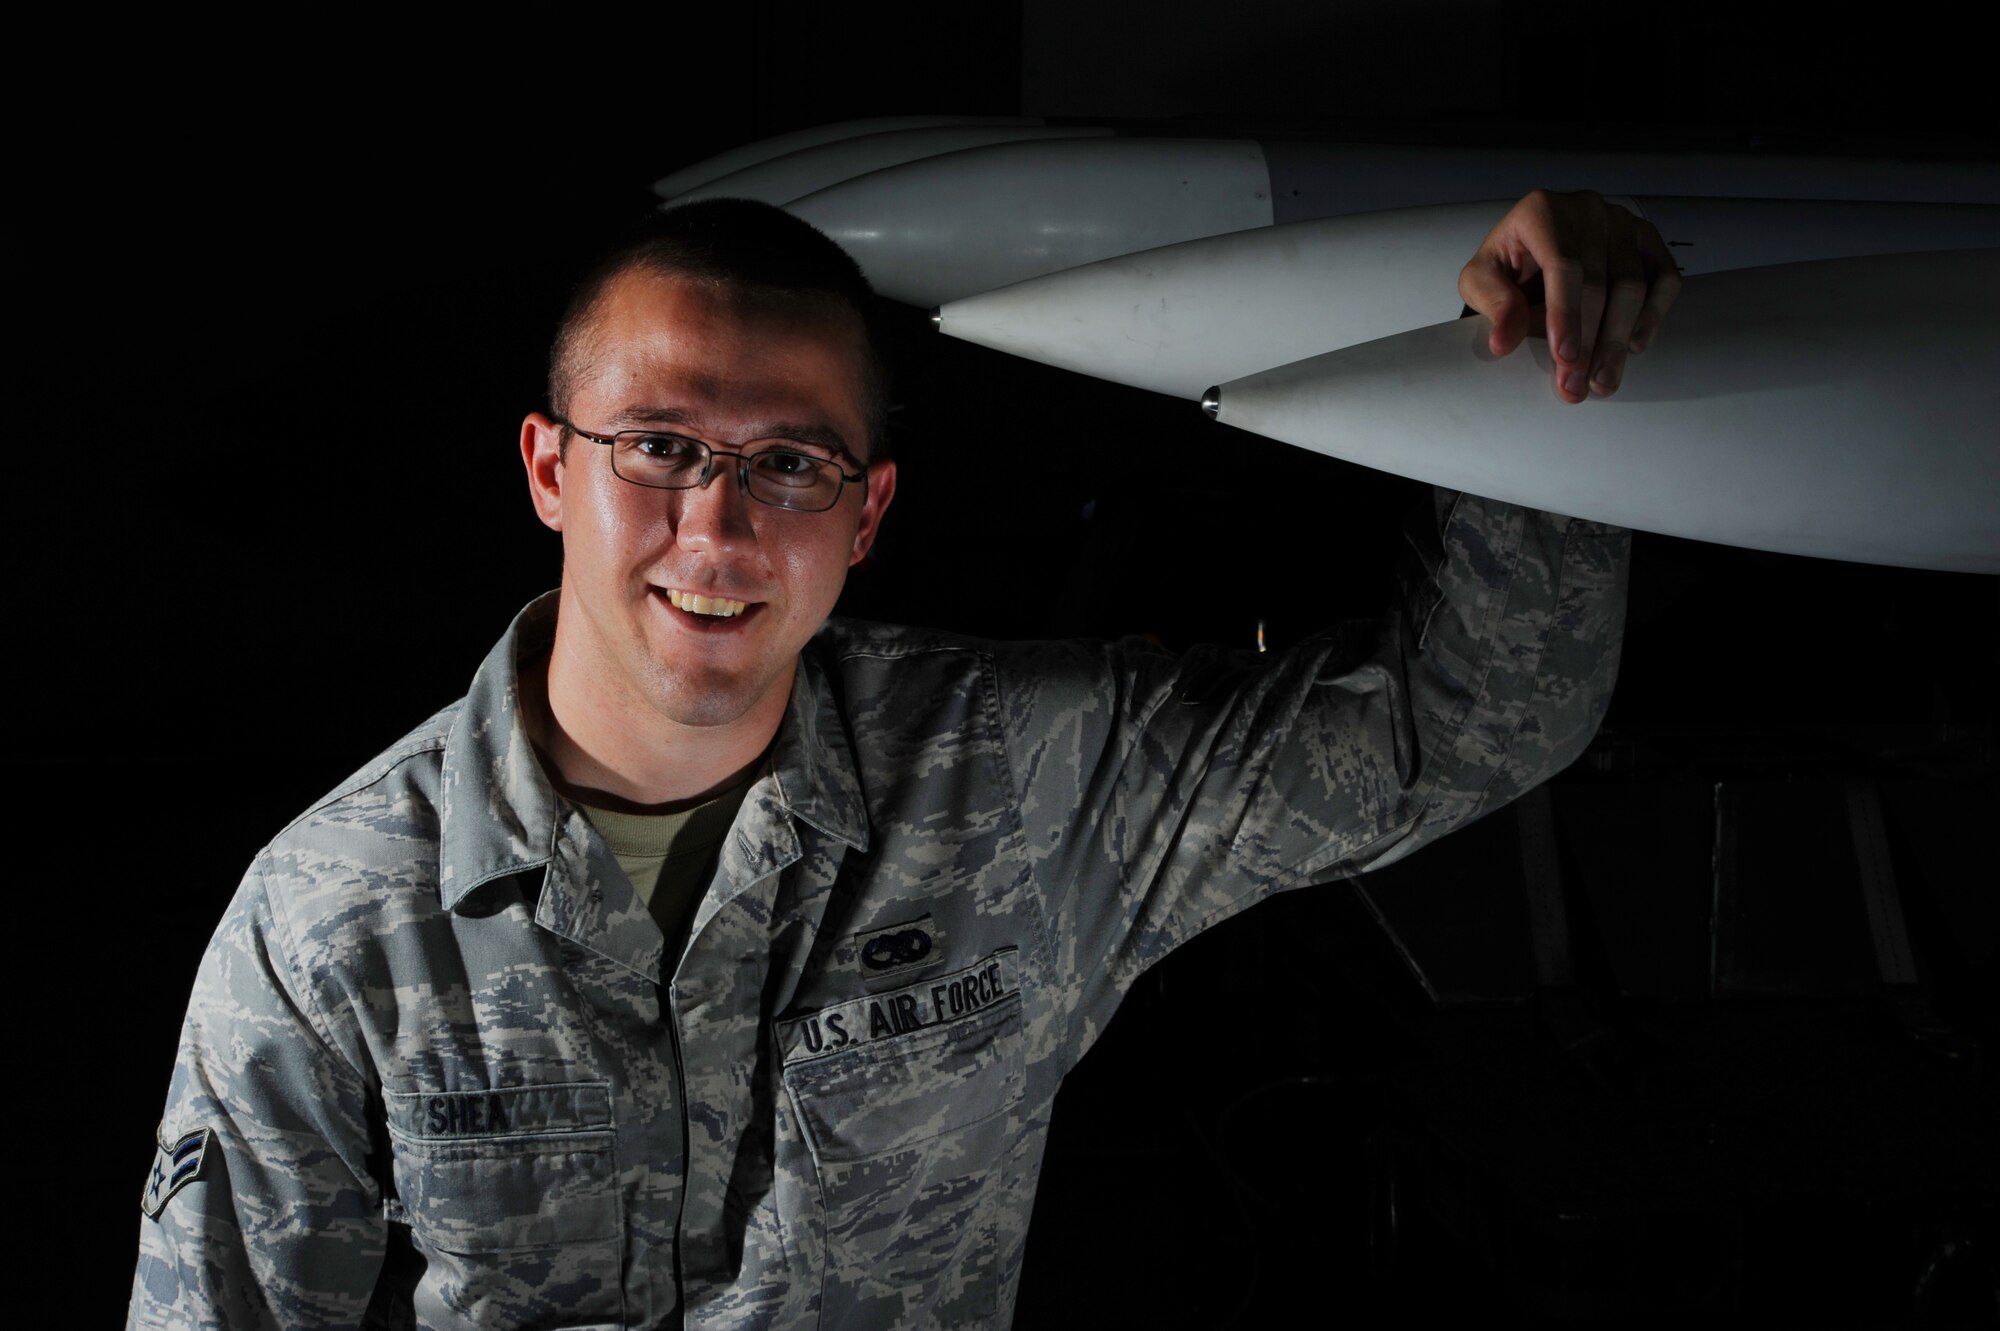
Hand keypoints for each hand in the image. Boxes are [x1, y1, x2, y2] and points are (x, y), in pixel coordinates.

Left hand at [1458, 189, 1681, 403]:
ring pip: (1634, 286)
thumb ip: (1492, 304)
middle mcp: (1588, 210)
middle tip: (1578, 386)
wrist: (1532, 253)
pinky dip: (1654, 314)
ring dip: (1619, 340)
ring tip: (1602, 380)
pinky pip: (1664, 278)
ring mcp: (1622, 222)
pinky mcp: (1647, 240)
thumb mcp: (1481, 281)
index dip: (1566, 315)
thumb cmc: (1507, 266)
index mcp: (1542, 211)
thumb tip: (1503, 341)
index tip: (1564, 358)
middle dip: (1590, 342)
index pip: (1563, 266)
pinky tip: (1635, 345)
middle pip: (1601, 282)